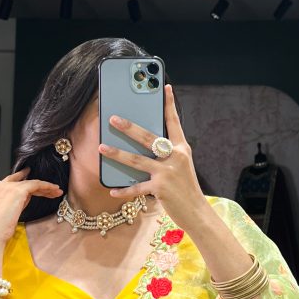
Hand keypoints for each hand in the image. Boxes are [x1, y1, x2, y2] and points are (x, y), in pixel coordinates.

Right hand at [0, 167, 62, 245]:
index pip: (11, 181)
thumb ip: (16, 202)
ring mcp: (7, 187)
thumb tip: (28, 197)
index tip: (29, 174)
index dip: (22, 177)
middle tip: (51, 187)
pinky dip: (46, 186)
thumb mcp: (7, 213)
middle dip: (38, 185)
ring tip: (57, 191)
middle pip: (22, 182)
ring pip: (30, 183)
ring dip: (45, 187)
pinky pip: (36, 184)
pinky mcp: (17, 190)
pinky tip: (54, 190)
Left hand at [99, 83, 203, 231]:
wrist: (197, 212)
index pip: (174, 122)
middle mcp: (175, 157)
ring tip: (101, 148)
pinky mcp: (160, 188)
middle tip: (113, 118)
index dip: (169, 104)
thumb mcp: (181, 167)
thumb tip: (145, 147)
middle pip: (148, 137)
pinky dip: (123, 190)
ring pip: (136, 160)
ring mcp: (167, 172)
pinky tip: (112, 190)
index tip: (164, 87)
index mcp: (182, 149)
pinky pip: (137, 188)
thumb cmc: (186, 189)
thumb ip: (167, 155)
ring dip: (117, 154)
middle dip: (129, 127)